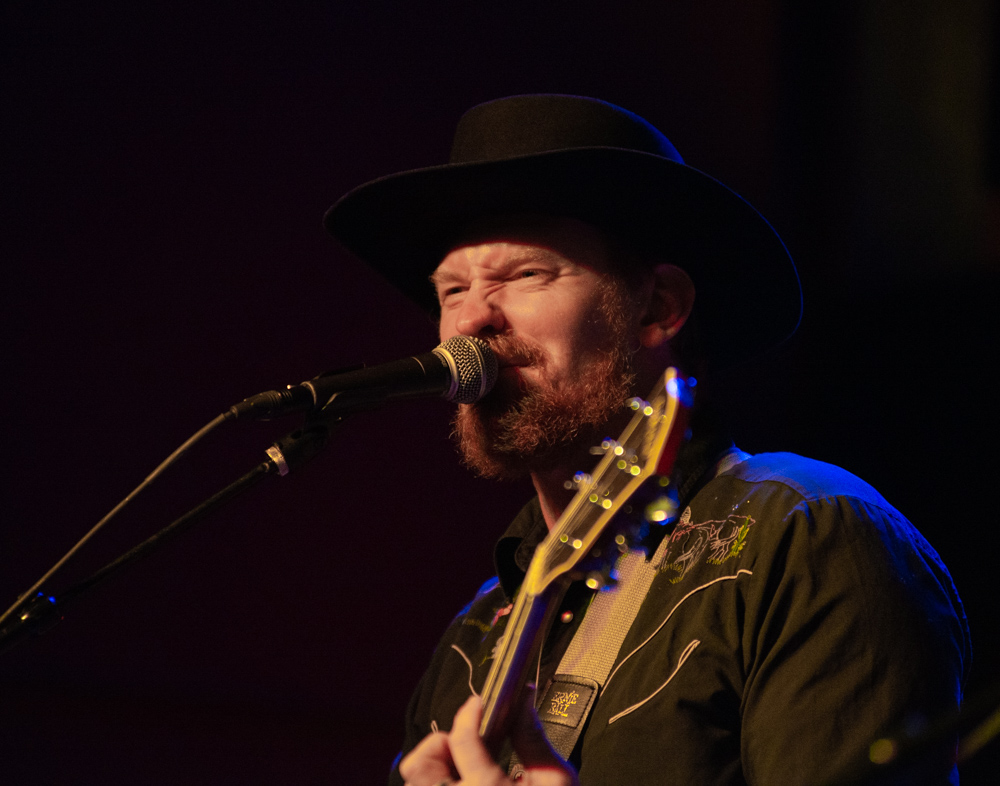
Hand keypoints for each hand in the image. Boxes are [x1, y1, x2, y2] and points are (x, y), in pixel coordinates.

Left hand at [400, 694, 577, 785]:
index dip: (469, 713)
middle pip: (420, 766)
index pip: (463, 740)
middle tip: (464, 740)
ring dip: (436, 767)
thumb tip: (523, 698)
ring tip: (465, 765)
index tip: (480, 703)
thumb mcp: (555, 778)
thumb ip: (533, 737)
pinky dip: (441, 785)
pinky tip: (467, 784)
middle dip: (439, 744)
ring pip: (417, 785)